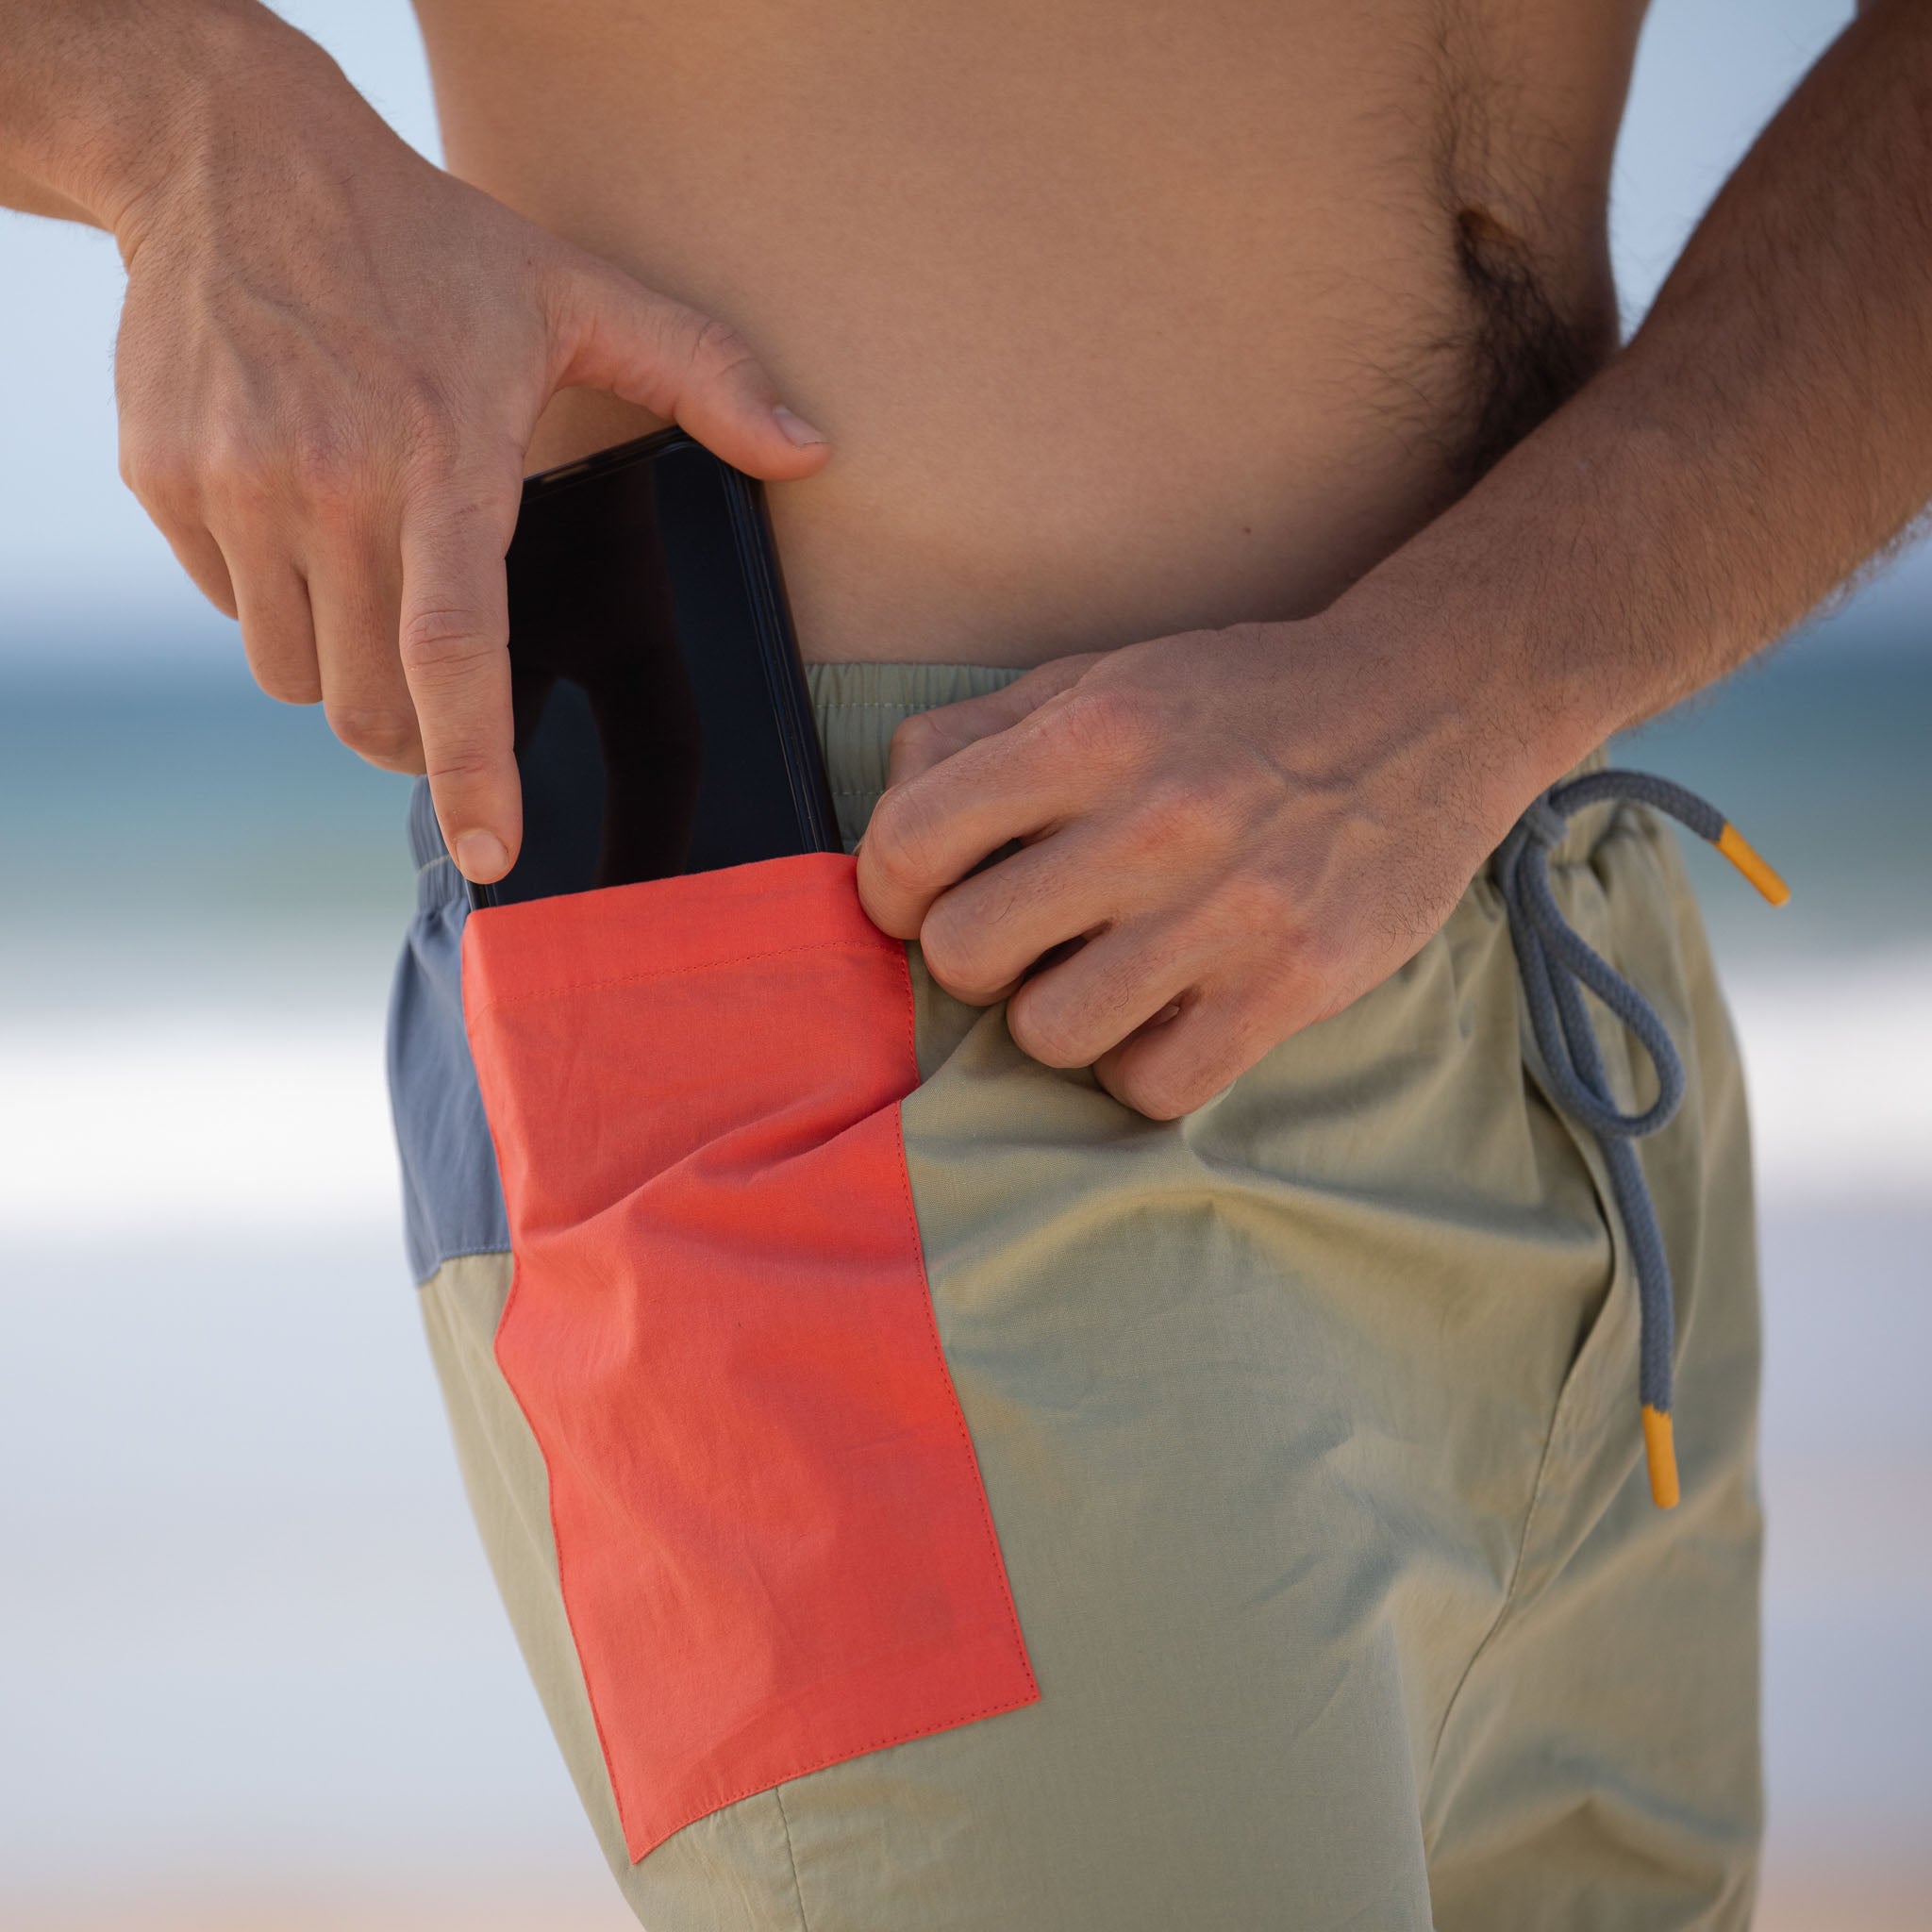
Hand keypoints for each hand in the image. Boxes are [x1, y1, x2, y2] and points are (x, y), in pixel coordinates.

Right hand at [111, 50, 827, 881]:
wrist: (227, 156)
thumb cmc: (424, 239)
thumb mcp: (574, 290)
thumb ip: (703, 372)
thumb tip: (813, 447)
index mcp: (442, 460)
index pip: (458, 653)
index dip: (474, 769)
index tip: (493, 852)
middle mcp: (329, 486)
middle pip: (368, 703)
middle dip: (413, 738)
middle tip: (445, 697)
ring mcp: (234, 486)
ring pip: (293, 675)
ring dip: (342, 671)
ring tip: (376, 578)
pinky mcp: (163, 482)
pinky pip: (231, 610)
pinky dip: (272, 603)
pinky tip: (305, 516)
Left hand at [856, 622, 1522, 1118]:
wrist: (1432, 704)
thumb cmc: (1242, 699)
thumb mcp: (1104, 674)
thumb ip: (978, 735)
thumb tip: (890, 816)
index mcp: (1093, 734)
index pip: (908, 844)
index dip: (889, 888)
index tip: (920, 899)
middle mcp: (1154, 822)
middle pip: (963, 954)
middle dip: (974, 958)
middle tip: (1024, 938)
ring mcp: (1230, 911)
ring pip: (1049, 1034)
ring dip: (1057, 1018)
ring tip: (1101, 976)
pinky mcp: (1295, 983)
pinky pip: (1154, 1086)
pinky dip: (1142, 1066)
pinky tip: (1165, 1017)